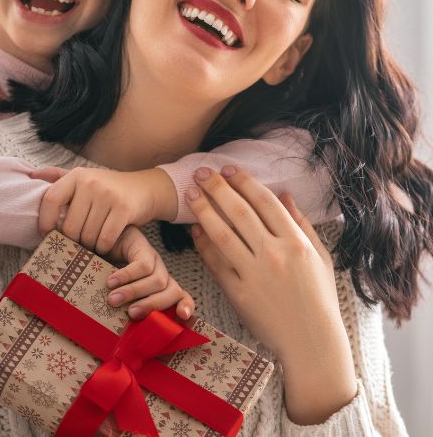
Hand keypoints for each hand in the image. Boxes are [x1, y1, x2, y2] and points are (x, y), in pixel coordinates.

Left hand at [32, 166, 177, 253]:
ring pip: (87, 235)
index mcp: (76, 175)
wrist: (144, 188)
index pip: (50, 200)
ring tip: (92, 244)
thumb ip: (57, 177)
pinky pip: (105, 239)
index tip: (48, 235)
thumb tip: (31, 175)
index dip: (45, 222)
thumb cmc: (108, 188)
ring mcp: (108, 195)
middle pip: (70, 226)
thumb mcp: (84, 178)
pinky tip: (105, 246)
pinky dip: (103, 248)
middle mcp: (90, 182)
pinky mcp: (124, 209)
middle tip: (78, 244)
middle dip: (73, 241)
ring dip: (89, 246)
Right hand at [104, 226, 194, 321]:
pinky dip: (126, 276)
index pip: (182, 297)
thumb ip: (126, 307)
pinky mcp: (144, 247)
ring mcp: (154, 259)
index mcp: (161, 287)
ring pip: (157, 280)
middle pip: (172, 292)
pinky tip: (111, 281)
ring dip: (134, 292)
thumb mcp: (120, 293)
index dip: (185, 306)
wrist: (101, 242)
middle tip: (131, 314)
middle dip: (153, 305)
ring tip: (113, 299)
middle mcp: (162, 273)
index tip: (182, 316)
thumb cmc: (109, 274)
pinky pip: (142, 266)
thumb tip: (121, 328)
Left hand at [188, 165, 356, 424]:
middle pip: (239, 212)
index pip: (265, 202)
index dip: (244, 182)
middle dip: (218, 188)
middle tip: (201, 173)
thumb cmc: (319, 298)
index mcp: (296, 243)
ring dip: (204, 210)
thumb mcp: (320, 257)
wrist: (311, 343)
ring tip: (191, 194)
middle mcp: (274, 255)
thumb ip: (301, 223)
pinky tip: (195, 230)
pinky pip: (215, 262)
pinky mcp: (238, 293)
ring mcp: (254, 274)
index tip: (229, 169)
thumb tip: (284, 194)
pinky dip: (203, 244)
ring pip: (222, 234)